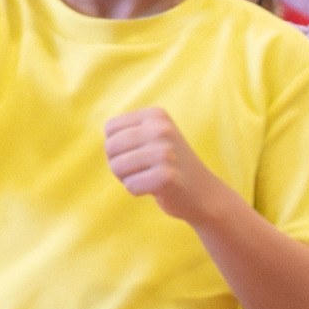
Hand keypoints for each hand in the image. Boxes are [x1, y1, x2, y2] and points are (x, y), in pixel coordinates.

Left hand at [104, 108, 223, 223]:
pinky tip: (156, 188)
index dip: (117, 147)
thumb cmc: (168, 166)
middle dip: (118, 164)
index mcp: (156, 115)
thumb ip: (127, 132)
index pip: (110, 129)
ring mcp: (165, 152)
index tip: (138, 154)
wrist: (203, 192)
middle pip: (111, 147)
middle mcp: (161, 129)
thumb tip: (106, 139)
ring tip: (148, 177)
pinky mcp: (166, 176)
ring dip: (127, 178)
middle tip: (141, 170)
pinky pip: (130, 185)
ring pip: (117, 166)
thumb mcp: (151, 138)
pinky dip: (137, 191)